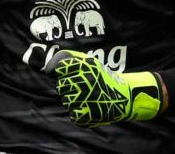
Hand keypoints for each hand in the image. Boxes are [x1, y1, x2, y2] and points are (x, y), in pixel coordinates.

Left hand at [46, 50, 161, 127]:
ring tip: (87, 97)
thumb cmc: (103, 78)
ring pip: (65, 101)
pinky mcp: (85, 115)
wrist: (124, 96)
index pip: (59, 69)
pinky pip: (72, 114)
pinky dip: (79, 112)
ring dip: (73, 100)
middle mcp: (84, 82)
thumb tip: (50, 67)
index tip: (65, 75)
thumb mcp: (90, 62)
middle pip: (60, 86)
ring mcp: (85, 99)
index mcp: (84, 67)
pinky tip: (89, 107)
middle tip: (80, 88)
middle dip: (67, 88)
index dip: (60, 72)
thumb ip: (71, 59)